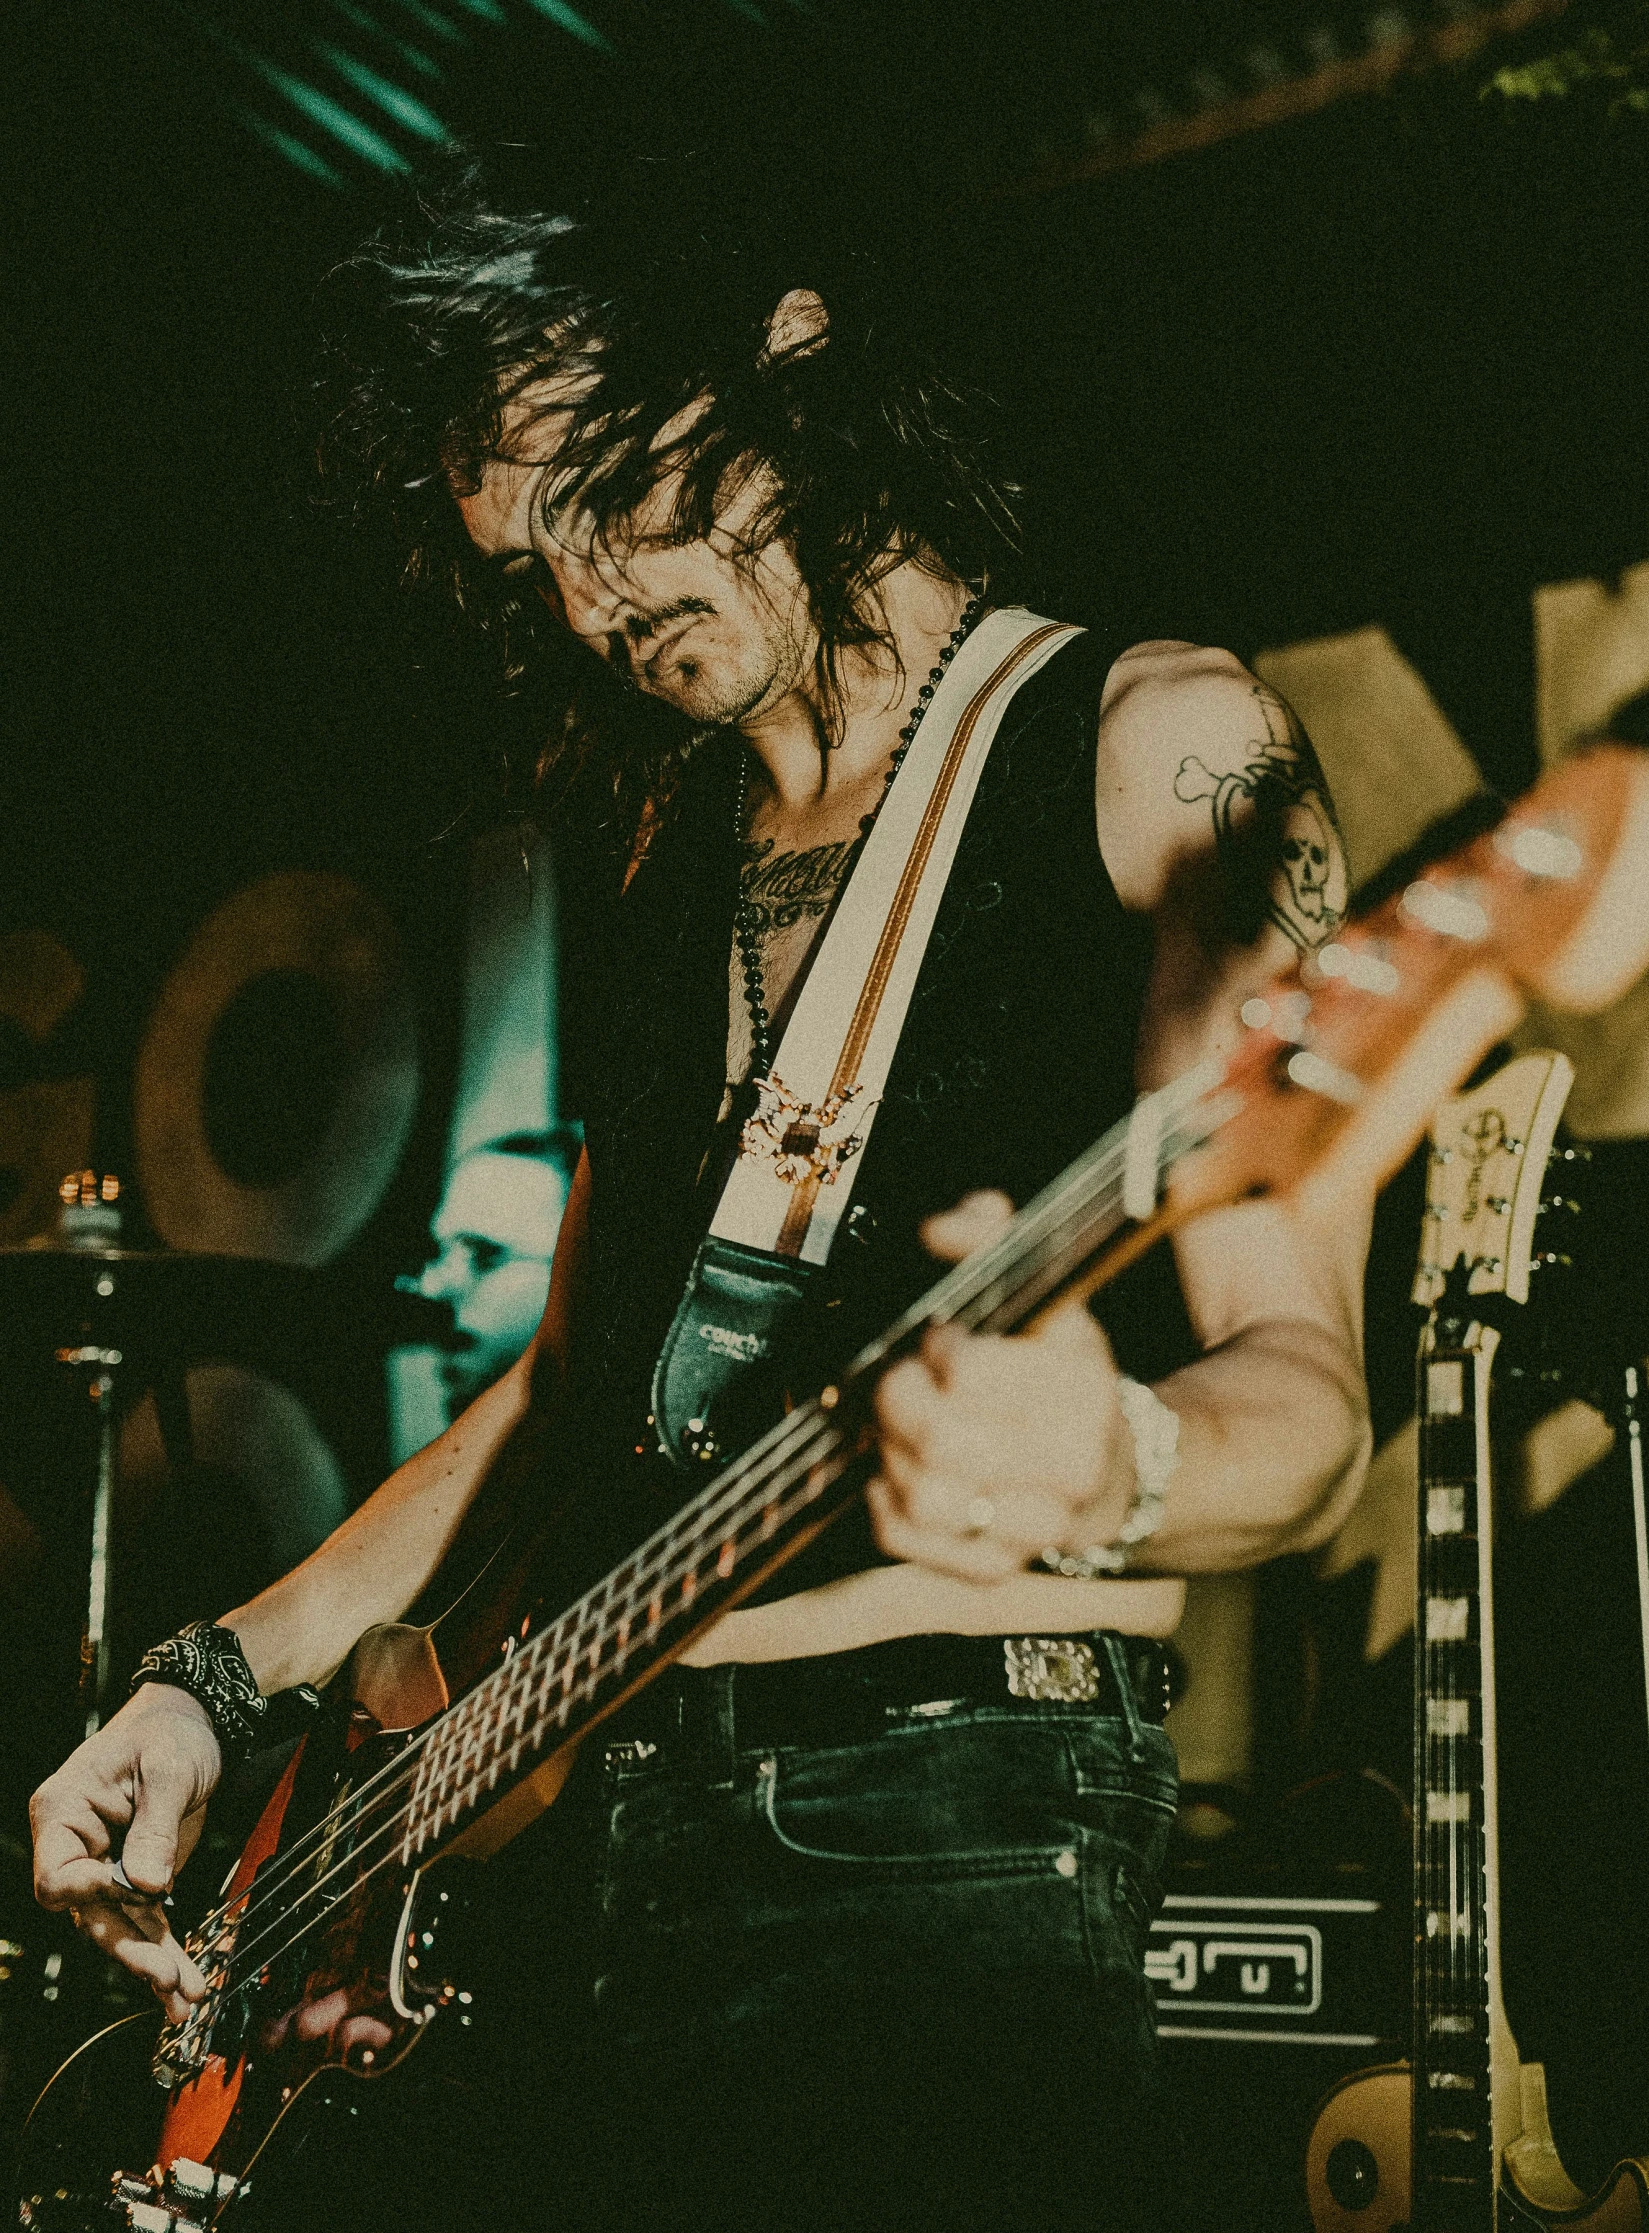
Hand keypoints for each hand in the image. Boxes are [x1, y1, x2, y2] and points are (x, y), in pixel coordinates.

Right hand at [30, 1684, 221, 2022]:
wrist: (192, 1723)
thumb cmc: (168, 1732)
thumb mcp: (168, 1769)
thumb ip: (155, 1826)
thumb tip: (148, 1886)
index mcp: (64, 1812)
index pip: (56, 1873)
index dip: (83, 1891)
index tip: (123, 1889)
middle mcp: (77, 1848)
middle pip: (91, 1913)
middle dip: (129, 1947)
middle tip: (162, 1975)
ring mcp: (106, 1868)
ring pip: (121, 1928)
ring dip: (153, 1963)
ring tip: (184, 1997)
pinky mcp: (138, 1880)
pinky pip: (146, 1923)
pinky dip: (167, 1951)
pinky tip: (186, 1987)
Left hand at [867, 1191, 1127, 1581]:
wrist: (1112, 1467)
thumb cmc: (1057, 1375)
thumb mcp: (1040, 1289)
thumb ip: (987, 1237)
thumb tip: (943, 1228)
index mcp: (1083, 1385)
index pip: (969, 1373)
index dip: (938, 1349)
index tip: (941, 1341)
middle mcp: (1072, 1463)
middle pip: (940, 1439)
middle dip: (900, 1401)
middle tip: (899, 1383)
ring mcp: (1038, 1525)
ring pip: (921, 1493)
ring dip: (889, 1452)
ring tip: (896, 1429)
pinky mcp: (997, 1566)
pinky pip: (906, 1537)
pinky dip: (883, 1499)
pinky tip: (897, 1472)